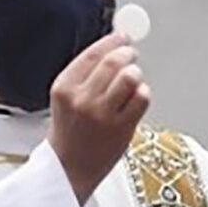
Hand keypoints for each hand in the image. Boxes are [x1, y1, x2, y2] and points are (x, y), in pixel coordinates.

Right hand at [49, 32, 150, 203]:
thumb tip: (113, 46)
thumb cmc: (70, 132)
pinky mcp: (121, 128)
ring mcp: (102, 114)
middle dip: (127, 53)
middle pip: (114, 61)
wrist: (68, 169)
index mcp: (64, 88)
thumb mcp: (67, 98)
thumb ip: (86, 74)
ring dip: (136, 73)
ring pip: (130, 77)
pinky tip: (135, 98)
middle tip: (131, 54)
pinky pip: (142, 98)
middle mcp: (82, 100)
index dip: (111, 41)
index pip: (92, 54)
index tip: (122, 37)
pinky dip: (143, 93)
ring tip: (133, 78)